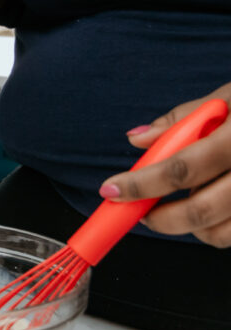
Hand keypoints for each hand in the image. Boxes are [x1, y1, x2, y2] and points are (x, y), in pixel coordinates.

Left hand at [99, 84, 230, 246]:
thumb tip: (137, 141)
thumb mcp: (230, 95)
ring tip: (184, 205)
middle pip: (202, 211)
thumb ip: (183, 119)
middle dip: (161, 219)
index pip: (182, 168)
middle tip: (141, 212)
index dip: (140, 184)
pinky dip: (220, 230)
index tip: (111, 191)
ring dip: (192, 228)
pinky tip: (217, 209)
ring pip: (223, 233)